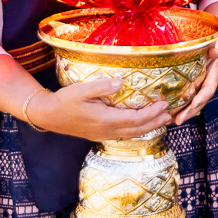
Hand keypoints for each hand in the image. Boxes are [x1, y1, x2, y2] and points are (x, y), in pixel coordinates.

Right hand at [30, 76, 170, 141]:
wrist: (48, 116)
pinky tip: (141, 125)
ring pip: (131, 134)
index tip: (164, 104)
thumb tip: (121, 82)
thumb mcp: (81, 90)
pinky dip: (137, 130)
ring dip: (148, 127)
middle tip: (169, 114)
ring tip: (162, 120)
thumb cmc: (64, 100)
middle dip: (155, 122)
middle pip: (137, 130)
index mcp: (105, 120)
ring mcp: (103, 134)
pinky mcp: (99, 134)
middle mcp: (106, 130)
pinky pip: (123, 134)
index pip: (135, 119)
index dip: (152, 113)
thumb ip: (102, 87)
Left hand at [175, 0, 217, 123]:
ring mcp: (200, 87)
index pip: (208, 89)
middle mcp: (207, 84)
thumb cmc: (213, 44)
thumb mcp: (215, 43)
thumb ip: (215, 47)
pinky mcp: (193, 88)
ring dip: (182, 114)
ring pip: (193, 104)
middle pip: (199, 102)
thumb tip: (214, 51)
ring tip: (168, 122)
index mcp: (213, 75)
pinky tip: (167, 114)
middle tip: (177, 121)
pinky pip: (187, 100)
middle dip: (189, 112)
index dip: (201, 98)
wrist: (214, 45)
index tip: (193, 106)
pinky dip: (179, 108)